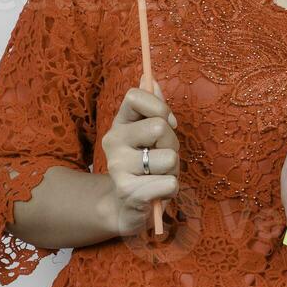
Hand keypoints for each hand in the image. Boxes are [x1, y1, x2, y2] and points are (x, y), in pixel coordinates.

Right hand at [99, 80, 179, 236]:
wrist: (127, 207)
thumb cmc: (146, 166)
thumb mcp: (149, 135)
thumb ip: (153, 107)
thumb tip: (150, 78)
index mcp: (119, 124)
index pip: (135, 96)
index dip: (159, 107)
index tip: (167, 123)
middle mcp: (113, 142)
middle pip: (159, 127)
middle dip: (172, 144)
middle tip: (162, 157)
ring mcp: (118, 168)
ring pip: (169, 158)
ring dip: (173, 170)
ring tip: (159, 176)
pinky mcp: (129, 193)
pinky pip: (170, 183)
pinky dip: (171, 189)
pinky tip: (157, 193)